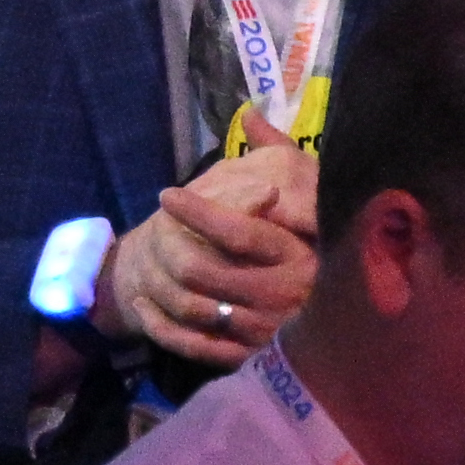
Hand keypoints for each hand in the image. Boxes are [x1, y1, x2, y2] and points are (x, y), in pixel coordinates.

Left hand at [105, 136, 318, 365]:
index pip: (240, 233)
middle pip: (207, 273)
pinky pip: (199, 347)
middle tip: (152, 230)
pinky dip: (166, 329)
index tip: (168, 195)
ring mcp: (268, 327)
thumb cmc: (295, 228)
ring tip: (141, 265)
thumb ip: (274, 149)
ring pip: (198, 310)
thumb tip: (250, 110)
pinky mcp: (251, 354)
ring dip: (160, 288)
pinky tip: (144, 305)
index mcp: (297, 252)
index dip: (199, 213)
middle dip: (169, 250)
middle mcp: (286, 293)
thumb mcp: (293, 184)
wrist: (323, 297)